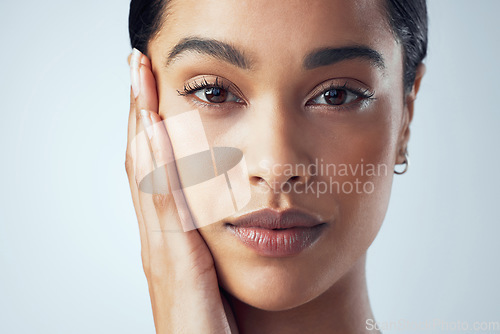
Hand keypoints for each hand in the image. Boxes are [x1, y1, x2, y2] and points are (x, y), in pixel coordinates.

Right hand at [124, 49, 237, 333]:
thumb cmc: (218, 325)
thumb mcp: (214, 274)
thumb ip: (210, 243)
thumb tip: (226, 206)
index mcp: (170, 238)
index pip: (155, 170)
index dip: (150, 126)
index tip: (151, 85)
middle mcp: (159, 239)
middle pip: (142, 162)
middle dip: (139, 112)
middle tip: (137, 65)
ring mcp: (161, 251)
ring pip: (145, 175)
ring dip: (142, 124)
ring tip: (140, 80)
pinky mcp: (172, 266)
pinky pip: (163, 205)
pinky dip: (156, 165)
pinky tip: (156, 129)